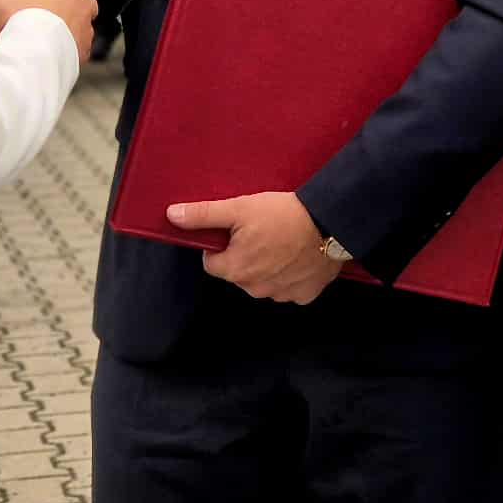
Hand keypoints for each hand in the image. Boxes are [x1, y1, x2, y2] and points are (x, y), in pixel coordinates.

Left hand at [168, 191, 342, 303]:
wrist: (330, 221)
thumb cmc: (283, 214)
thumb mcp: (239, 208)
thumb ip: (204, 214)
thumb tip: (172, 215)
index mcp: (235, 270)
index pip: (213, 262)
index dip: (223, 244)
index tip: (239, 230)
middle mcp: (255, 289)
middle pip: (239, 273)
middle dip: (246, 255)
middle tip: (263, 232)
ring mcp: (281, 295)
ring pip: (264, 282)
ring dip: (269, 266)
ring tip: (284, 241)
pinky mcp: (305, 294)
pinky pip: (290, 289)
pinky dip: (292, 275)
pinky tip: (300, 256)